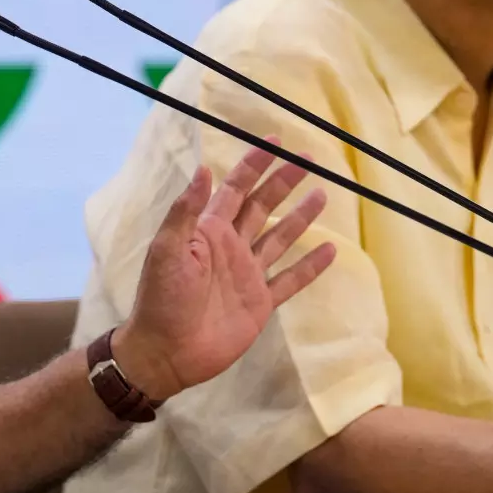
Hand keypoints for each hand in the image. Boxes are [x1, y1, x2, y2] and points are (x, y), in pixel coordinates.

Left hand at [112, 147, 336, 401]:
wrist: (166, 351)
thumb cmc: (162, 298)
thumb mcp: (167, 249)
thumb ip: (186, 211)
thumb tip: (204, 169)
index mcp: (208, 230)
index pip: (235, 188)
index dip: (254, 164)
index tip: (274, 141)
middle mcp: (231, 246)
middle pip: (263, 205)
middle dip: (285, 181)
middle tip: (310, 160)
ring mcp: (248, 274)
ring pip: (280, 237)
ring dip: (301, 216)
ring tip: (323, 194)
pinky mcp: (260, 303)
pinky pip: (290, 279)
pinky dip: (310, 266)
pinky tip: (331, 250)